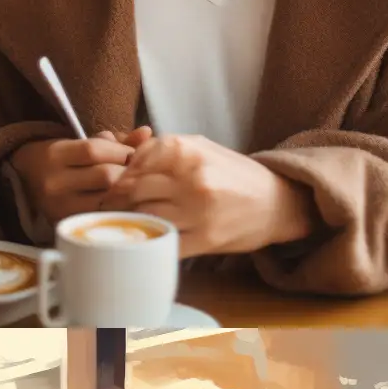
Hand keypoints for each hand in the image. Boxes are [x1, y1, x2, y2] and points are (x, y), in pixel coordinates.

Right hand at [10, 127, 152, 228]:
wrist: (27, 180)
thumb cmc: (63, 159)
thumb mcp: (82, 143)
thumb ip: (115, 140)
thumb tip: (147, 133)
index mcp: (54, 155)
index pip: (94, 150)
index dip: (120, 150)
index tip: (130, 153)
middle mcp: (53, 183)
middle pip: (105, 177)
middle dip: (126, 172)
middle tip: (130, 171)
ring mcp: (59, 208)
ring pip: (108, 199)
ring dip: (124, 191)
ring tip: (126, 186)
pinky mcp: (68, 224)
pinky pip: (103, 216)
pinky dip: (117, 208)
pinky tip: (119, 203)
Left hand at [103, 134, 312, 256]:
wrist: (277, 203)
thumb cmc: (234, 175)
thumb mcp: (203, 149)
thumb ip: (164, 150)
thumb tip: (124, 159)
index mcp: (189, 151)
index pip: (135, 162)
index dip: (119, 175)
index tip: (114, 185)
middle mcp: (192, 178)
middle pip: (133, 190)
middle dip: (117, 200)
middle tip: (110, 207)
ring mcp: (198, 210)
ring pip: (144, 215)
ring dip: (131, 220)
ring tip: (127, 220)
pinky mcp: (204, 239)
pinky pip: (162, 239)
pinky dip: (150, 239)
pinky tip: (147, 236)